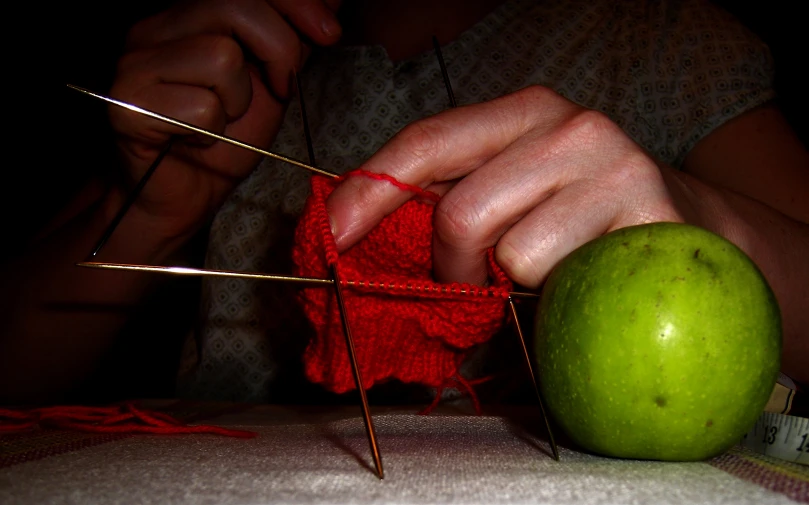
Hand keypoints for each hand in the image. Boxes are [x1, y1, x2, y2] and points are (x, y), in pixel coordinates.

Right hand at [108, 0, 342, 239]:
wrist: (183, 196)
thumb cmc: (225, 139)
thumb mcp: (273, 81)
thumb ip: (293, 39)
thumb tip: (332, 2)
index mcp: (188, 15)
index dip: (295, 2)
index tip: (329, 33)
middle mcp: (155, 27)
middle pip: (234, 5)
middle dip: (280, 49)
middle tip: (285, 88)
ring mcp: (136, 62)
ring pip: (220, 57)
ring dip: (239, 100)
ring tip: (225, 120)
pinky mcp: (127, 103)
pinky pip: (201, 106)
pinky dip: (213, 131)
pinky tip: (199, 140)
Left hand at [327, 85, 685, 287]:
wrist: (689, 234)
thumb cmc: (578, 225)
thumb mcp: (510, 201)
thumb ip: (449, 207)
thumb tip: (360, 238)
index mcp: (521, 113)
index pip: (428, 142)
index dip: (372, 189)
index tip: (334, 232)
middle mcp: (566, 124)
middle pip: (461, 209)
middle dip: (451, 268)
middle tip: (468, 286)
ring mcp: (612, 163)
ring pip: (511, 252)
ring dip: (512, 287)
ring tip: (542, 278)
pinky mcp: (649, 212)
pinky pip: (564, 275)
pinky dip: (556, 297)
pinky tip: (583, 280)